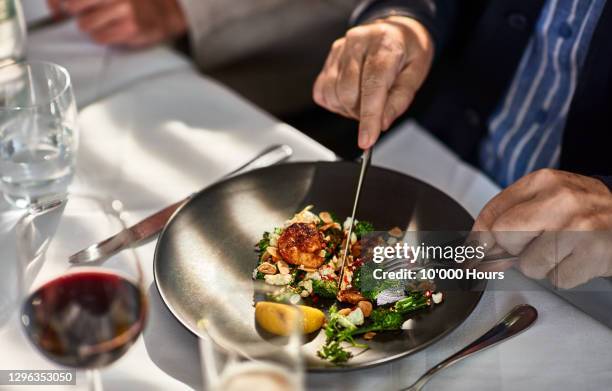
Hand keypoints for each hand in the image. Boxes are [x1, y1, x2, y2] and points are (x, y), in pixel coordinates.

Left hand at [47, 0, 186, 46]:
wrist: (165, 12)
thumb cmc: (132, 1)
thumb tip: (54, 7)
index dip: (57, 2)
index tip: (58, 8)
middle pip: (73, 6)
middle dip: (78, 12)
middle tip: (91, 13)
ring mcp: (123, 9)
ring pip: (85, 24)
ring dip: (92, 26)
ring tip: (108, 21)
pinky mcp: (130, 27)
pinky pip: (100, 37)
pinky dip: (104, 36)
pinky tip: (115, 29)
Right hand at [313, 16, 433, 148]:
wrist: (396, 30)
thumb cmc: (407, 51)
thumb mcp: (416, 74)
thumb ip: (399, 100)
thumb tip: (381, 123)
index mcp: (384, 44)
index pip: (372, 86)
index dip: (368, 117)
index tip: (366, 140)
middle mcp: (357, 42)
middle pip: (348, 93)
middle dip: (361, 112)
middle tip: (376, 109)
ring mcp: (339, 49)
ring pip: (333, 94)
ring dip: (348, 108)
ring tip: (365, 100)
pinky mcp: (329, 58)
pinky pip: (322, 91)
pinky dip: (335, 102)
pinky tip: (351, 96)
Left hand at [472, 169, 611, 288]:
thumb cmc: (587, 214)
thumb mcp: (549, 201)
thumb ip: (513, 219)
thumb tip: (476, 250)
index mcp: (543, 181)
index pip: (493, 212)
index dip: (476, 238)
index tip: (469, 254)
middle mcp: (560, 199)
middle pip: (504, 236)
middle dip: (513, 249)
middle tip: (536, 244)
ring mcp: (578, 225)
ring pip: (529, 264)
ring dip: (543, 266)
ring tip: (565, 250)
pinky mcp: (594, 252)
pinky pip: (557, 279)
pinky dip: (565, 276)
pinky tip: (579, 260)